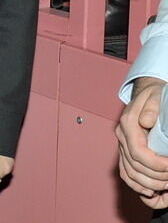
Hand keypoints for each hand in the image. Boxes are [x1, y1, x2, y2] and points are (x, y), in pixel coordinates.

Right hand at [116, 77, 167, 207]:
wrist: (146, 93)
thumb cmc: (153, 95)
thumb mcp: (156, 96)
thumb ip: (151, 107)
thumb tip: (145, 121)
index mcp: (128, 123)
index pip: (138, 152)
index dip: (156, 165)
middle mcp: (122, 136)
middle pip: (134, 166)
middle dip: (157, 177)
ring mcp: (122, 145)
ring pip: (129, 173)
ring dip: (149, 184)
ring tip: (166, 186)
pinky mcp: (125, 151)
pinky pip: (125, 173)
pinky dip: (137, 186)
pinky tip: (150, 192)